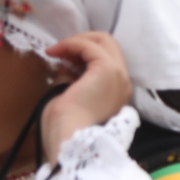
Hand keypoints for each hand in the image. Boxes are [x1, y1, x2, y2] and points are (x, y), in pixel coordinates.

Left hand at [40, 33, 132, 161]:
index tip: (61, 60)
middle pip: (110, 45)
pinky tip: (56, 51)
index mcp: (116, 91)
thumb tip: (65, 65)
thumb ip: (72, 80)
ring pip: (104, 41)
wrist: (71, 139)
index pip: (107, 59)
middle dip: (83, 41)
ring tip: (55, 50)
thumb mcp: (69, 97)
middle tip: (60, 50)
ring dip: (77, 41)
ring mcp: (118, 74)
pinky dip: (72, 44)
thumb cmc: (66, 128)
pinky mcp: (107, 69)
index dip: (83, 54)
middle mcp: (123, 81)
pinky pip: (90, 46)